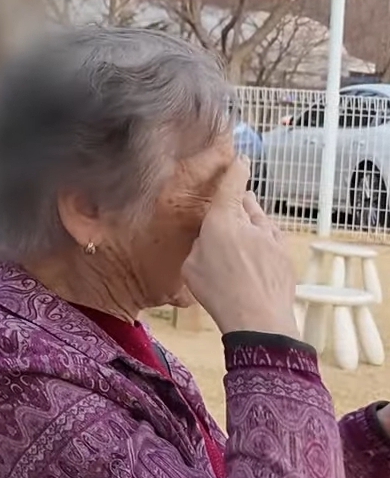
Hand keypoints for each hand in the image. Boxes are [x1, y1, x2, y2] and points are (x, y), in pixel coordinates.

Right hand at [180, 157, 300, 337]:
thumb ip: (201, 244)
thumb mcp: (191, 266)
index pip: (232, 184)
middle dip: (238, 202)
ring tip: (240, 243)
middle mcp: (251, 223)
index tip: (240, 158)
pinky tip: (254, 262)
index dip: (236, 168)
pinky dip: (263, 244)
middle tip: (227, 212)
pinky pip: (272, 240)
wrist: (258, 320)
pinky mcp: (285, 255)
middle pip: (247, 201)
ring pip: (261, 221)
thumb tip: (209, 239)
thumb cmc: (219, 293)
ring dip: (252, 224)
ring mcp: (272, 239)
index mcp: (222, 220)